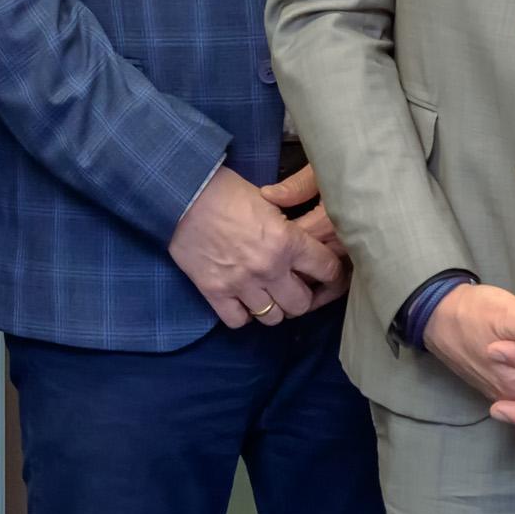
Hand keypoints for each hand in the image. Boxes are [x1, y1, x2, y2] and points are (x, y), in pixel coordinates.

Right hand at [169, 166, 345, 327]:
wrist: (183, 194)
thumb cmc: (226, 191)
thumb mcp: (268, 202)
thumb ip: (287, 230)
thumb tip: (301, 246)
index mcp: (287, 241)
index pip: (328, 271)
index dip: (331, 274)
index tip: (325, 275)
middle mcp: (269, 268)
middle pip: (301, 304)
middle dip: (300, 297)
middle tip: (291, 287)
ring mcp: (241, 283)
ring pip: (272, 318)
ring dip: (272, 308)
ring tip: (265, 295)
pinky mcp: (215, 292)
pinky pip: (238, 321)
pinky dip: (242, 314)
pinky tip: (240, 301)